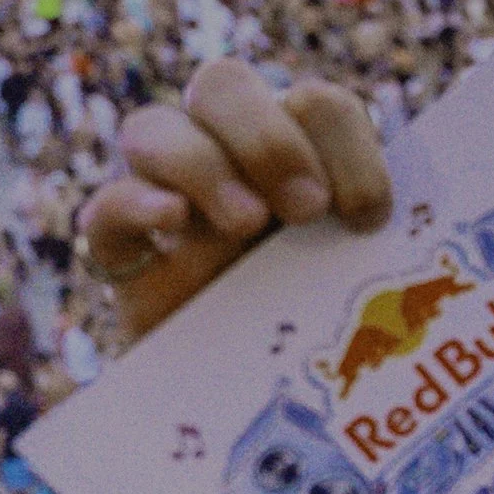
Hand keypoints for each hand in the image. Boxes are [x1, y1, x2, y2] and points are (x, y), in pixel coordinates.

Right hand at [78, 62, 391, 342]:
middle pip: (222, 83)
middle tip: (306, 209)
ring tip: (245, 225)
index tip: (369, 217)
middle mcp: (224, 156)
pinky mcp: (120, 254)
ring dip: (203, 165)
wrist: (257, 409)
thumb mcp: (361, 282)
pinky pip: (104, 208)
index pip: (316, 104)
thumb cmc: (323, 335)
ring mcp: (163, 197)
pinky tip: (173, 223)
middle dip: (267, 138)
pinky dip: (136, 203)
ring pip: (150, 128)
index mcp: (297, 151)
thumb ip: (375, 242)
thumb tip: (389, 228)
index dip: (347, 144)